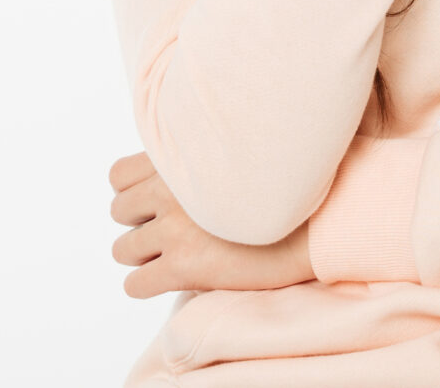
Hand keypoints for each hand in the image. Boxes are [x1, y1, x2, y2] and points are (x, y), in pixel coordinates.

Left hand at [107, 151, 314, 297]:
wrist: (321, 219)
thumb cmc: (291, 186)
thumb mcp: (240, 154)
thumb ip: (202, 157)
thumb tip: (181, 174)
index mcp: (182, 155)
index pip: (118, 175)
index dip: (134, 192)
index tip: (159, 203)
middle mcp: (170, 188)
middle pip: (118, 211)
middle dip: (141, 223)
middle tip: (172, 231)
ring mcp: (174, 227)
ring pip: (123, 250)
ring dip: (145, 255)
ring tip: (177, 255)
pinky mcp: (183, 265)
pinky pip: (135, 285)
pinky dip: (148, 284)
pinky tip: (175, 279)